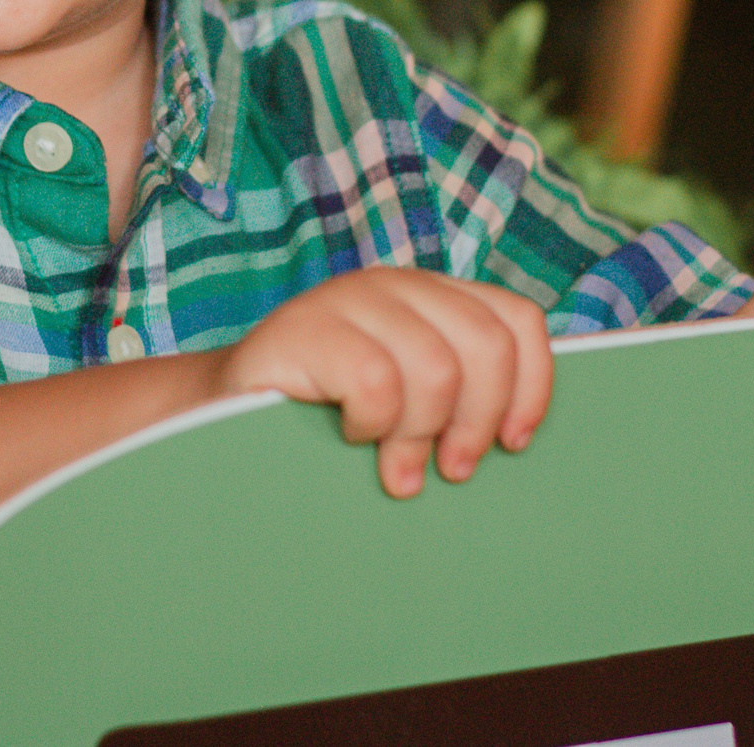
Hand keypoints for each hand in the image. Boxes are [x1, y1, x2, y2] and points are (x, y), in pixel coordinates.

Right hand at [218, 267, 550, 497]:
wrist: (221, 417)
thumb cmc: (329, 423)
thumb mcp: (410, 402)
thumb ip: (458, 396)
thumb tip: (522, 436)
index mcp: (432, 297)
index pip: (517, 321)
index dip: (531, 386)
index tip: (513, 443)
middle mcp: (396, 284)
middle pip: (486, 346)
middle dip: (477, 421)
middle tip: (452, 469)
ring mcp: (347, 298)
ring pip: (437, 368)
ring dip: (419, 435)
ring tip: (397, 468)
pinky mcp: (304, 325)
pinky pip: (376, 380)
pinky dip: (372, 424)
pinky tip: (352, 435)